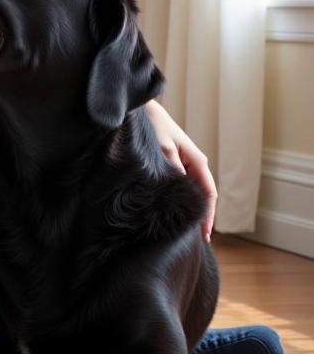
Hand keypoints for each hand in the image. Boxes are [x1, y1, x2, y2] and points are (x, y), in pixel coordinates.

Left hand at [146, 100, 217, 241]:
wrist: (145, 112)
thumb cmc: (155, 127)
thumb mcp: (162, 148)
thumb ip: (173, 167)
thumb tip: (179, 189)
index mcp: (197, 161)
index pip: (208, 195)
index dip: (208, 216)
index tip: (205, 235)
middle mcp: (195, 164)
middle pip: (203, 197)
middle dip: (201, 218)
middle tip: (195, 241)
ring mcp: (187, 165)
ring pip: (193, 193)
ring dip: (191, 210)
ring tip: (186, 232)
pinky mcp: (176, 165)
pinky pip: (183, 187)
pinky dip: (182, 201)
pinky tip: (175, 212)